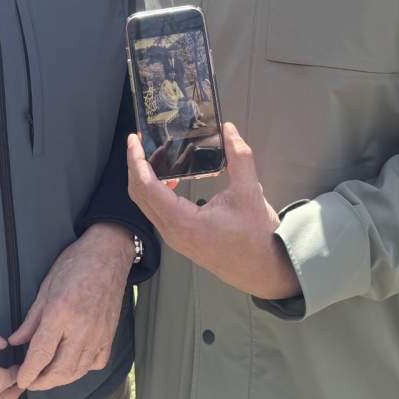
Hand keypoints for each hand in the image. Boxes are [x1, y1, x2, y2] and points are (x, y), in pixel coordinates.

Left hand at [8, 223, 133, 390]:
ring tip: (48, 377)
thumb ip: (31, 319)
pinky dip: (83, 369)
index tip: (20, 381)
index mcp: (61, 312)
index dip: (28, 373)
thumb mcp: (46, 286)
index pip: (41, 354)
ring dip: (61, 379)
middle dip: (42, 382)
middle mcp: (81, 327)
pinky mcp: (110, 334)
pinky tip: (73, 364)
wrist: (109, 252)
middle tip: (31, 382)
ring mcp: (99, 333)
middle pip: (60, 370)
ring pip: (78, 370)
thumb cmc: (76, 263)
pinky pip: (96, 363)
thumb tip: (15, 341)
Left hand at [127, 122, 299, 299]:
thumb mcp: (249, 191)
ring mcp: (174, 237)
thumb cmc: (256, 235)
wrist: (263, 269)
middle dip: (135, 165)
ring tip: (152, 155)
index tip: (134, 139)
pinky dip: (156, 191)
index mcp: (183, 221)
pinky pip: (157, 211)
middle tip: (138, 141)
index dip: (137, 160)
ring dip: (144, 178)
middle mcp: (172, 231)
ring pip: (146, 204)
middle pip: (139, 195)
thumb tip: (228, 129)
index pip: (146, 186)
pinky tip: (172, 177)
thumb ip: (239, 157)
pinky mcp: (180, 238)